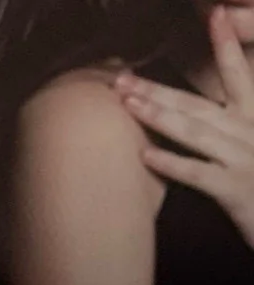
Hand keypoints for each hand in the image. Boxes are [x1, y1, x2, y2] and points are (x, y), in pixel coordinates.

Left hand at [115, 4, 253, 246]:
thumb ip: (232, 125)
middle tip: (122, 78)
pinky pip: (198, 173)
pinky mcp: (234, 189)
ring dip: (159, 116)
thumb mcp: (252, 145)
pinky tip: (146, 156)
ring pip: (196, 131)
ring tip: (127, 105)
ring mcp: (242, 158)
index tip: (216, 14)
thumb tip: (198, 113)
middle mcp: (249, 130)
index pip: (239, 73)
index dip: (228, 44)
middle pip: (198, 103)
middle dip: (158, 89)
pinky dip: (172, 163)